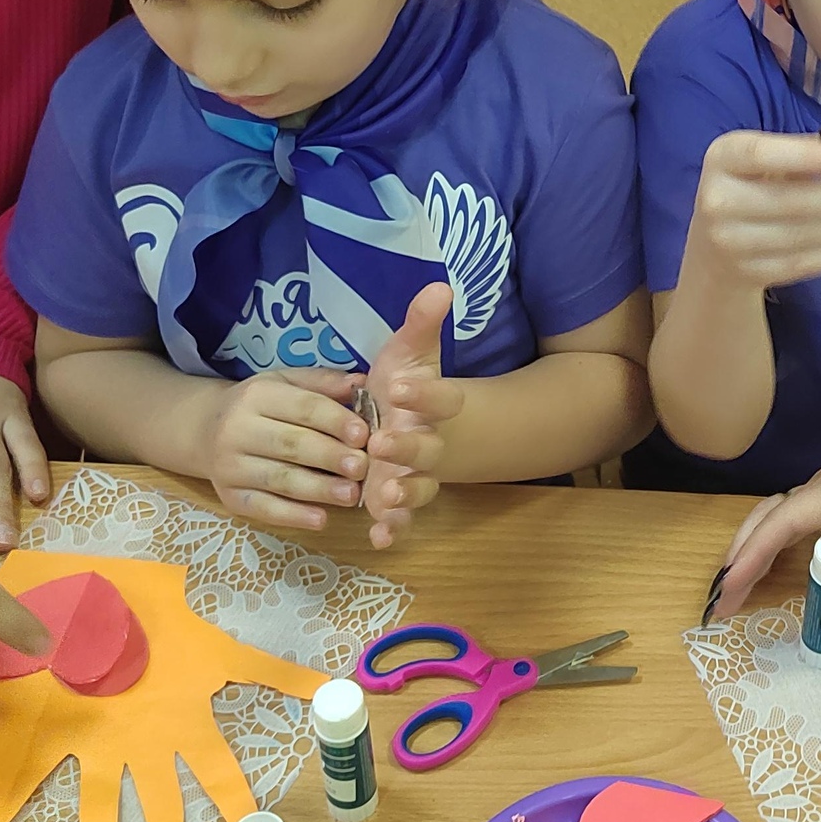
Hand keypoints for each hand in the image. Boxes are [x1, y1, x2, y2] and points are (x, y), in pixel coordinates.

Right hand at [195, 365, 373, 531]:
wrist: (203, 430)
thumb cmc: (259, 406)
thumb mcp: (286, 383)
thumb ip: (323, 383)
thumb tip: (362, 383)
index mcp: (258, 395)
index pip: (302, 407)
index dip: (334, 420)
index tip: (363, 434)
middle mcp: (238, 429)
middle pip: (291, 444)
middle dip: (330, 456)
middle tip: (363, 467)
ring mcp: (231, 466)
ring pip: (280, 479)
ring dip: (319, 489)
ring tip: (352, 495)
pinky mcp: (230, 496)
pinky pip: (263, 509)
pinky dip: (293, 516)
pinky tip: (321, 519)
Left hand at [358, 281, 462, 548]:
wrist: (412, 426)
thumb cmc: (406, 387)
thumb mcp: (409, 353)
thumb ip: (422, 323)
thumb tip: (439, 283)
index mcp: (435, 405)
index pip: (441, 398)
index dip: (425, 393)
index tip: (400, 385)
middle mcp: (430, 442)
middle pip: (428, 449)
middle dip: (408, 448)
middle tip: (382, 442)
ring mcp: (416, 474)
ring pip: (418, 489)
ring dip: (404, 495)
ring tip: (383, 496)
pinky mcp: (397, 499)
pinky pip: (401, 519)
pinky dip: (393, 530)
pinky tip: (379, 538)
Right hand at [683, 131, 820, 294]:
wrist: (713, 246)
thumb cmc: (751, 188)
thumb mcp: (770, 159)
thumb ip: (811, 149)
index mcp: (723, 158)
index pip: (762, 155)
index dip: (806, 157)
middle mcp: (717, 200)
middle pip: (789, 201)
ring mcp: (730, 241)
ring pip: (800, 236)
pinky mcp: (748, 272)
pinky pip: (800, 263)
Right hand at [706, 418, 820, 622]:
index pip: (785, 519)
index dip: (754, 553)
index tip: (731, 586)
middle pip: (768, 516)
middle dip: (741, 555)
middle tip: (721, 601)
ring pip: (777, 518)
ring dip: (752, 550)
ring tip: (733, 591)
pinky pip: (795, 524)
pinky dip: (773, 546)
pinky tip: (764, 569)